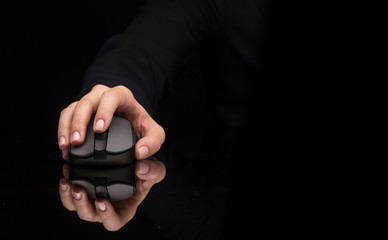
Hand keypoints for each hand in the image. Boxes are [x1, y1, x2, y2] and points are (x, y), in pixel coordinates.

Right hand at [57, 84, 165, 229]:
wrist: (130, 123)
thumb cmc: (141, 126)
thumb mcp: (155, 133)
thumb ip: (153, 142)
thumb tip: (140, 152)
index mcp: (122, 96)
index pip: (111, 97)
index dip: (104, 111)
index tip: (99, 130)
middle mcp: (102, 96)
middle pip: (87, 102)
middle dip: (80, 122)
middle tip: (77, 142)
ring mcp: (88, 102)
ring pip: (73, 108)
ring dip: (67, 127)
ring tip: (66, 147)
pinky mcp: (78, 111)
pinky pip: (66, 116)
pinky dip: (62, 130)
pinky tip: (64, 147)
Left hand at [59, 157, 164, 230]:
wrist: (136, 157)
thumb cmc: (147, 169)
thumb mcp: (157, 169)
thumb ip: (153, 170)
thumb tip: (140, 169)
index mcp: (124, 209)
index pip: (113, 222)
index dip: (106, 216)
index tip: (102, 201)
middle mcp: (106, 207)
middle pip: (89, 215)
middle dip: (81, 205)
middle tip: (79, 190)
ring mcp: (93, 198)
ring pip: (75, 206)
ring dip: (68, 196)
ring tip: (68, 181)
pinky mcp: (84, 185)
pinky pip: (69, 192)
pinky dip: (66, 184)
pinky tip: (67, 170)